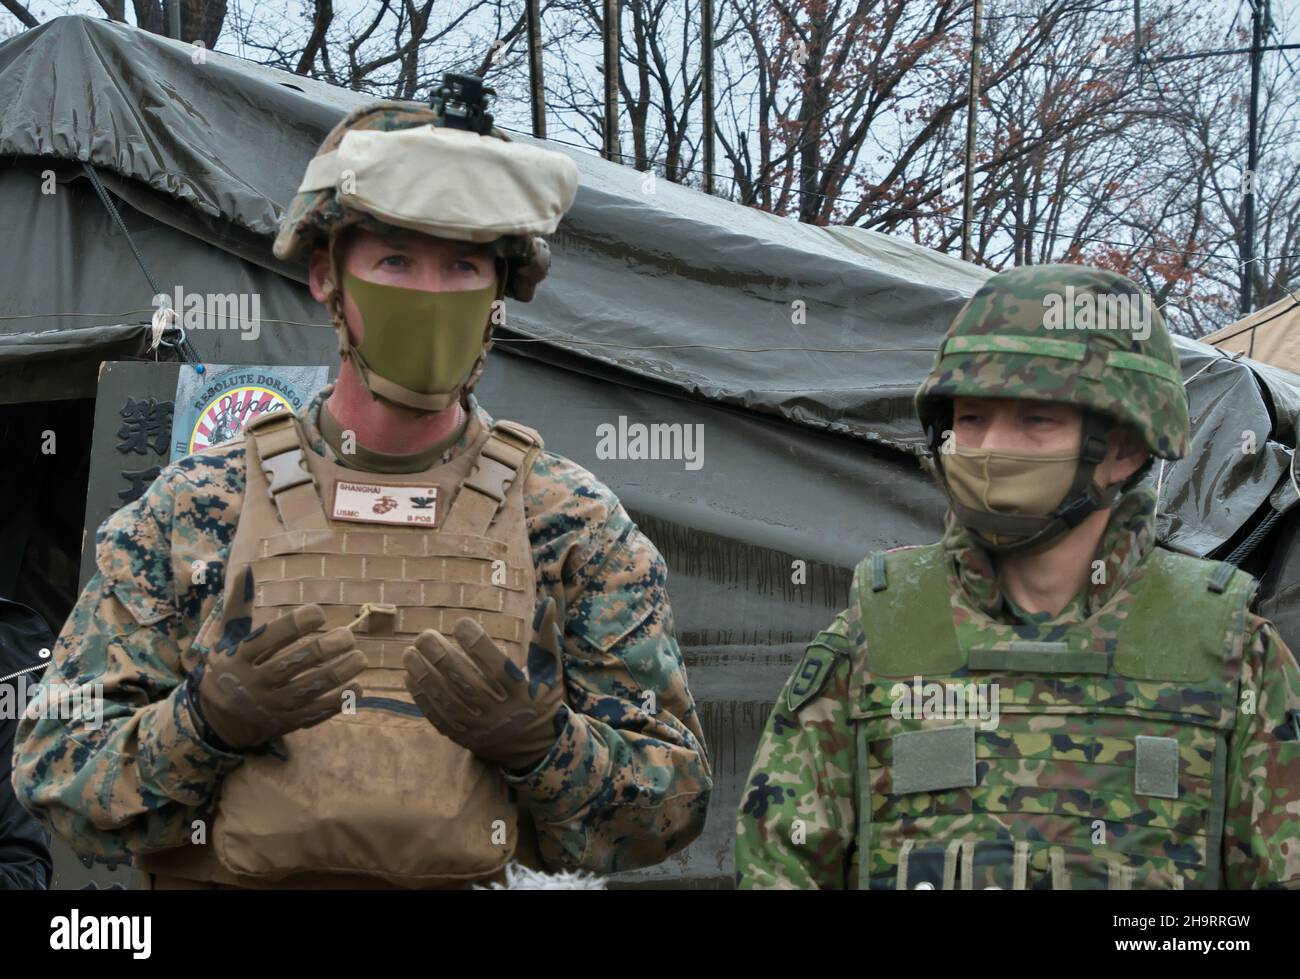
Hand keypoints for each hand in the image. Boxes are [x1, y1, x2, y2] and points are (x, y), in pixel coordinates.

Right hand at [193, 567, 366, 749]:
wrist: (220, 719)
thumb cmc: (230, 667)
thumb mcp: (227, 638)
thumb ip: (239, 606)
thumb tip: (246, 568)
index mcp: (239, 657)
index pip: (268, 639)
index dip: (295, 625)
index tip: (319, 612)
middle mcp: (255, 683)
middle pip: (290, 666)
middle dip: (322, 651)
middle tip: (348, 636)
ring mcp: (272, 706)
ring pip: (307, 691)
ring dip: (337, 675)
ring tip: (360, 658)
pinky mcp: (287, 723)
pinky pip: (315, 714)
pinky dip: (338, 702)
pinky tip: (358, 687)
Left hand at [403, 598, 566, 771]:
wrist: (535, 747)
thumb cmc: (540, 697)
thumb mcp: (549, 670)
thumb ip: (544, 637)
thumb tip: (547, 602)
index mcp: (520, 692)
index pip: (496, 665)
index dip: (476, 643)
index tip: (460, 623)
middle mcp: (498, 711)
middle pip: (465, 682)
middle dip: (441, 657)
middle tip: (424, 635)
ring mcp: (478, 726)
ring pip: (447, 700)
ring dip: (424, 675)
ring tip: (409, 652)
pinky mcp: (463, 736)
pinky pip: (438, 717)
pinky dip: (422, 697)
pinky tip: (409, 675)